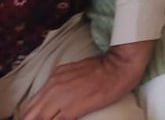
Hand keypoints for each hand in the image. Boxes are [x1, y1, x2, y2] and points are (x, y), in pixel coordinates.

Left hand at [21, 40, 152, 119]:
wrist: (119, 66)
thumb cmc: (104, 68)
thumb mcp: (75, 71)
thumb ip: (62, 83)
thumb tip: (57, 97)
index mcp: (53, 78)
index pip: (31, 104)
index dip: (33, 116)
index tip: (42, 118)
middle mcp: (52, 88)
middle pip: (29, 115)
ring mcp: (60, 99)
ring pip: (38, 119)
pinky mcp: (71, 109)